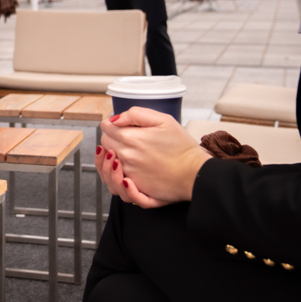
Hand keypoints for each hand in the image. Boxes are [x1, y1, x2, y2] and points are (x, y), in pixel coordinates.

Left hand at [98, 107, 212, 205]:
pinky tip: (126, 172)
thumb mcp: (163, 120)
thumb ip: (136, 114)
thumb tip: (115, 118)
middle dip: (112, 138)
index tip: (122, 126)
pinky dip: (118, 176)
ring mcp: (129, 173)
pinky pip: (116, 181)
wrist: (195, 173)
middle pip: (105, 143)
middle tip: (128, 138)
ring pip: (107, 162)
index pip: (106, 127)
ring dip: (113, 156)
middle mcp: (126, 156)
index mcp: (130, 138)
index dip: (113, 124)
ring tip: (128, 154)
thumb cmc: (182, 148)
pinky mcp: (134, 187)